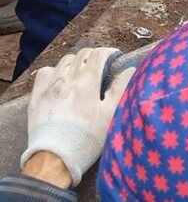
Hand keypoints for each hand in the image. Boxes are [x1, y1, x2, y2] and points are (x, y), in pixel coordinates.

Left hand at [21, 47, 133, 187]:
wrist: (55, 157)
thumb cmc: (87, 136)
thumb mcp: (111, 113)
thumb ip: (120, 87)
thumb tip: (129, 69)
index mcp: (88, 80)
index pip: (100, 54)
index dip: (110, 53)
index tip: (115, 59)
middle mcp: (67, 78)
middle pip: (82, 54)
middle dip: (94, 56)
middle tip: (101, 67)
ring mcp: (50, 86)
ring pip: (64, 61)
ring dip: (76, 62)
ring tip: (81, 73)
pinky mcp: (36, 97)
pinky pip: (45, 73)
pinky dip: (54, 72)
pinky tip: (59, 80)